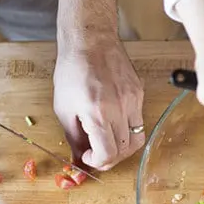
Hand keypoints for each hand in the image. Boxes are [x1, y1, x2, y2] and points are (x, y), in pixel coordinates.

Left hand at [53, 37, 145, 169]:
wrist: (90, 41)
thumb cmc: (72, 71)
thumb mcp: (64, 108)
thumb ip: (74, 138)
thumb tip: (78, 161)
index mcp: (98, 114)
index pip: (108, 154)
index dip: (98, 162)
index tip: (89, 157)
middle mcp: (120, 109)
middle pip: (124, 150)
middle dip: (110, 158)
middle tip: (97, 154)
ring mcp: (133, 100)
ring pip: (137, 139)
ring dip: (122, 147)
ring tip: (108, 141)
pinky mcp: (139, 93)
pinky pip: (139, 121)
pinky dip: (127, 129)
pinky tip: (113, 122)